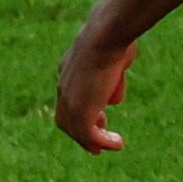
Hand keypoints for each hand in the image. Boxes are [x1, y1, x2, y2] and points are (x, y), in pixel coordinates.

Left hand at [54, 20, 137, 152]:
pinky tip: (118, 143)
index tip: (101, 119)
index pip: (69, 98)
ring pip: (75, 129)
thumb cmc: (114, 38)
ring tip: (114, 144)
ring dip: (93, 141)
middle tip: (97, 144)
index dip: (82, 112)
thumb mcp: (116, 56)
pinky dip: (102, 142)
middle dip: (81, 133)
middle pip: (66, 118)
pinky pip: (89, 135)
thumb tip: (115, 94)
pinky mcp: (80, 111)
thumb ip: (115, 73)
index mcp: (69, 70)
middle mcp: (64, 86)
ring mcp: (69, 100)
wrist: (104, 37)